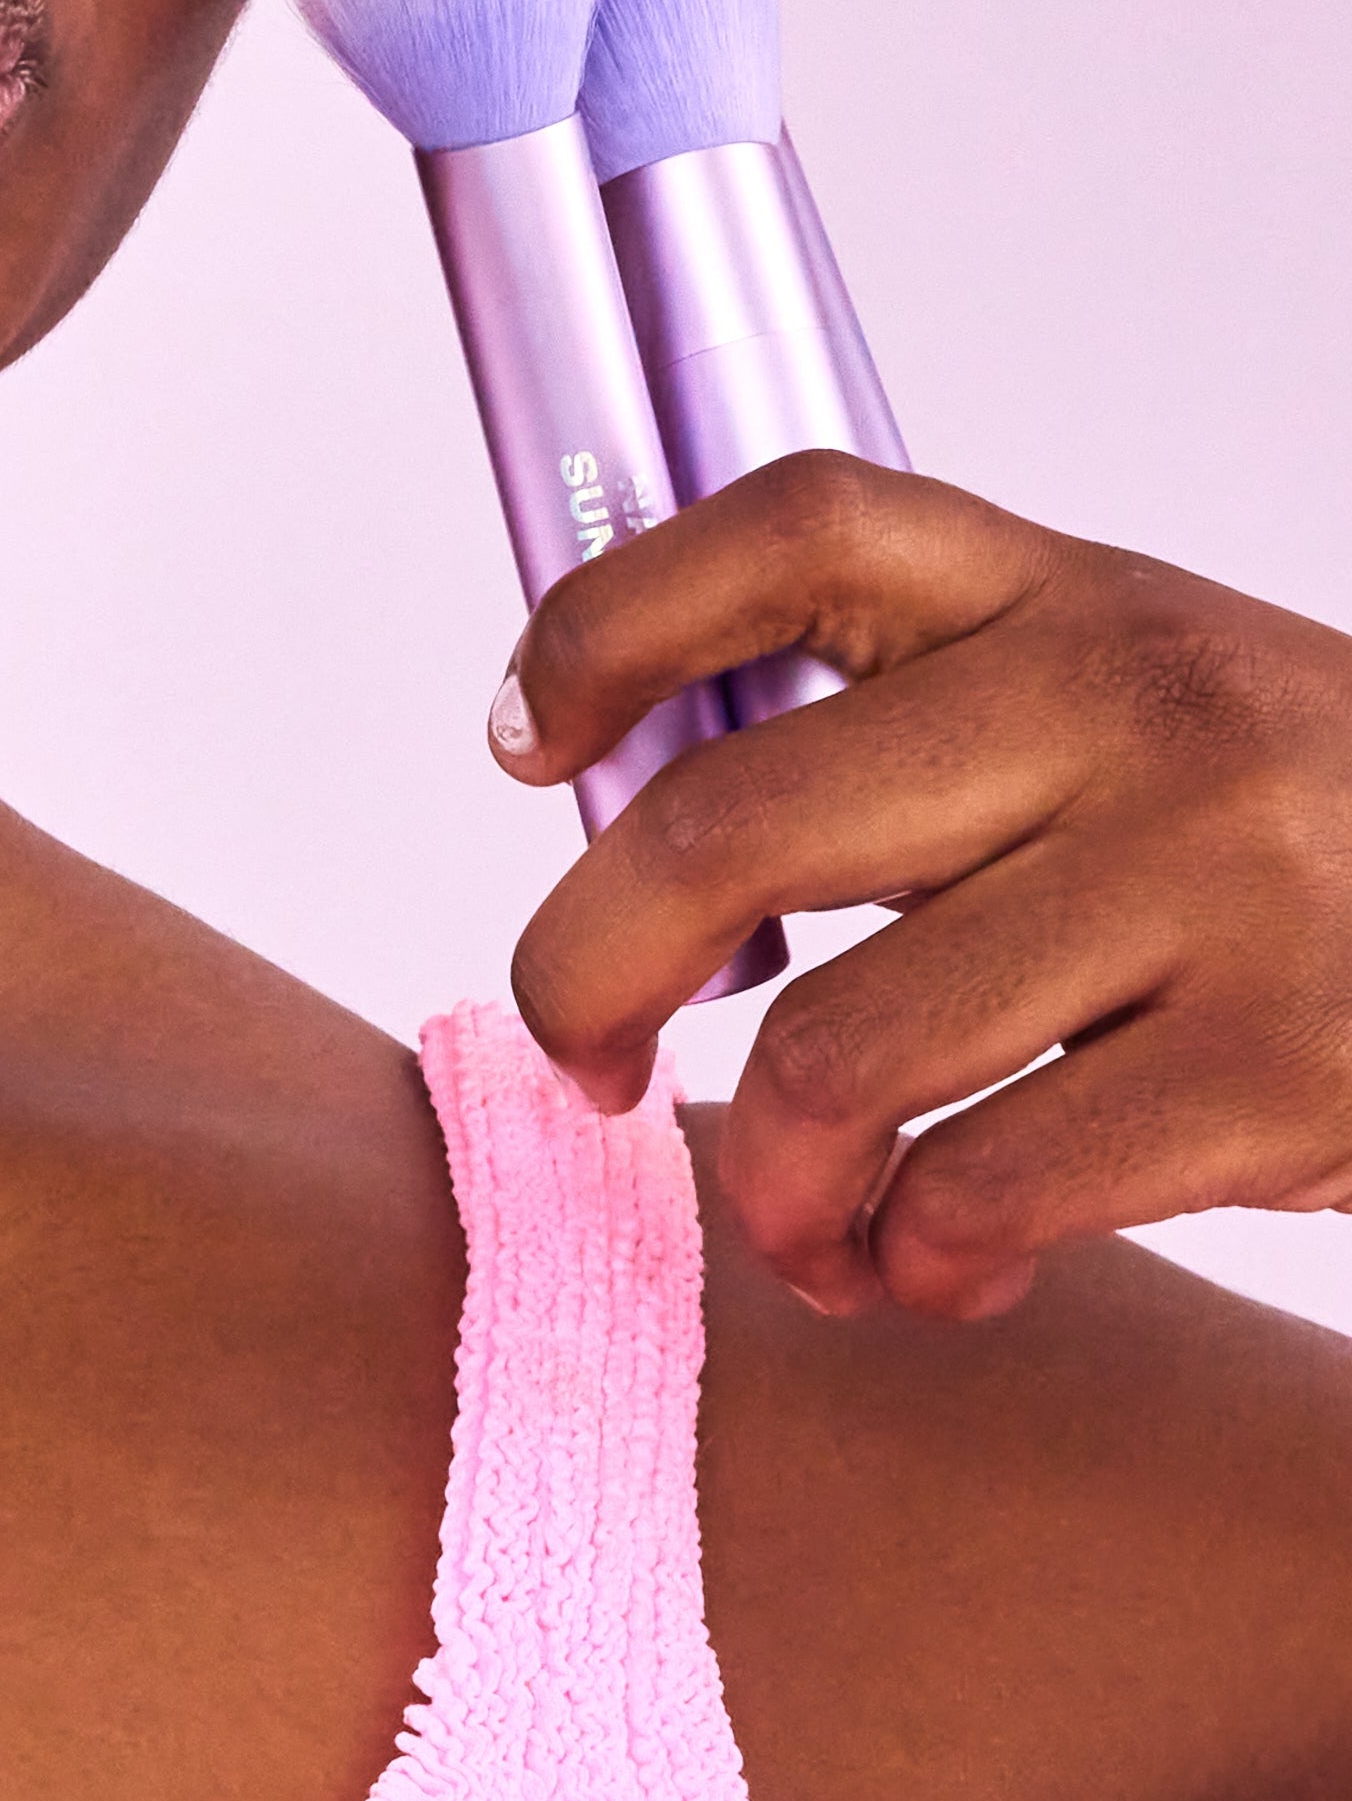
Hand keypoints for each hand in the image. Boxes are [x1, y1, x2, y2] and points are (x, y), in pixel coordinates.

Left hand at [494, 452, 1351, 1318]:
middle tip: (581, 1057)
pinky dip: (914, 1260)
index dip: (608, 625)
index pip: (786, 532)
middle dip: (589, 972)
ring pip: (838, 1052)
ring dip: (771, 1181)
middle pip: (734, 823)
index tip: (526, 744)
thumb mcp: (1119, 701)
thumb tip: (638, 841)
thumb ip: (915, 729)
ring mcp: (1218, 880)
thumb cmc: (1292, 833)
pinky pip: (987, 1189)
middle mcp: (1126, 704)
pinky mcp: (1288, 1065)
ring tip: (801, 1226)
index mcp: (1056, 592)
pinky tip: (930, 1268)